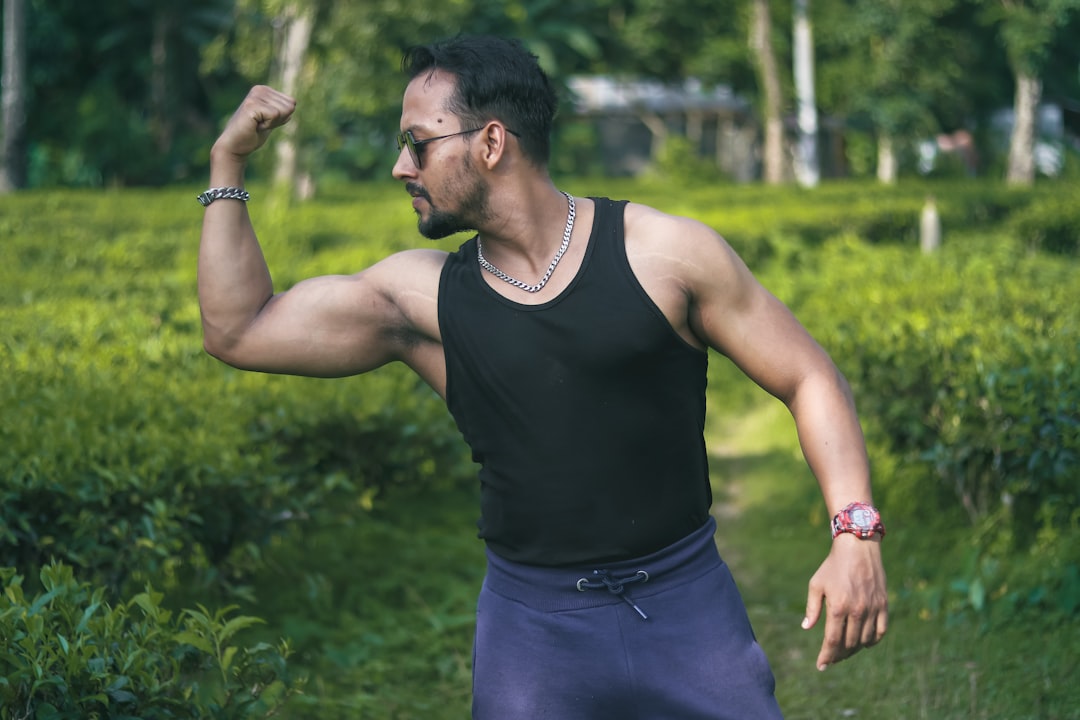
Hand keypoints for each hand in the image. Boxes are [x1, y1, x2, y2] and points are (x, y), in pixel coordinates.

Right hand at [212, 85, 296, 162]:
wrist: (235, 145)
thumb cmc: (253, 134)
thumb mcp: (271, 120)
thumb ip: (281, 111)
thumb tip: (294, 103)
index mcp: (265, 90)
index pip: (291, 102)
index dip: (282, 117)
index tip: (266, 121)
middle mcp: (259, 89)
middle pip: (289, 106)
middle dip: (278, 120)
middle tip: (260, 124)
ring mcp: (254, 96)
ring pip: (283, 111)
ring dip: (272, 123)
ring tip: (257, 124)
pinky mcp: (251, 105)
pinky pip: (275, 115)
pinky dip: (267, 125)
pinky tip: (254, 126)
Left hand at [801, 534, 886, 670]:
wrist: (857, 547)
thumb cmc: (832, 566)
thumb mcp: (816, 585)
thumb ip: (812, 609)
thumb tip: (806, 628)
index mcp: (837, 607)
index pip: (832, 641)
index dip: (826, 656)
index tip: (820, 666)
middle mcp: (857, 611)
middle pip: (848, 644)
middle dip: (838, 655)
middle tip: (831, 658)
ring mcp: (872, 609)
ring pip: (864, 641)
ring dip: (854, 650)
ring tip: (844, 652)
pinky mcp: (883, 605)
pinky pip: (880, 632)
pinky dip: (872, 641)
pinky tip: (863, 642)